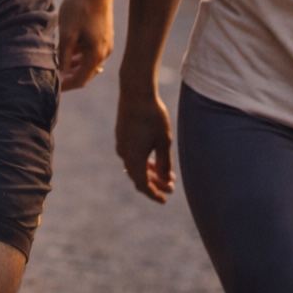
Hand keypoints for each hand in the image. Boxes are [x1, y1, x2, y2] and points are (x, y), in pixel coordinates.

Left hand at [57, 0, 114, 90]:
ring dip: (72, 64)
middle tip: (51, 75)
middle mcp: (104, 52)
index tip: (51, 86)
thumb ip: (63, 57)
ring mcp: (105, 43)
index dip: (65, 85)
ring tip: (55, 61)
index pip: (81, 80)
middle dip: (68, 76)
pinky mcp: (103, 34)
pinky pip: (90, 51)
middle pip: (85, 73)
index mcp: (96, 55)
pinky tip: (65, 49)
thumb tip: (58, 76)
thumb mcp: (67, 34)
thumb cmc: (79, 8)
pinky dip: (78, 54)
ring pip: (87, 61)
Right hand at [115, 87, 175, 202]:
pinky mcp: (122, 135)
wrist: (136, 92)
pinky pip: (132, 156)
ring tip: (166, 174)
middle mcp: (124, 154)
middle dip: (155, 184)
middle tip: (170, 187)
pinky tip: (154, 159)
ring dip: (150, 172)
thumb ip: (165, 163)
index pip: (143, 185)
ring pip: (135, 166)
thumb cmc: (153, 116)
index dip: (154, 194)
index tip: (165, 200)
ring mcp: (121, 144)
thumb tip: (166, 180)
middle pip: (139, 177)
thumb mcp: (164, 141)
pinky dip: (143, 162)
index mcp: (134, 159)